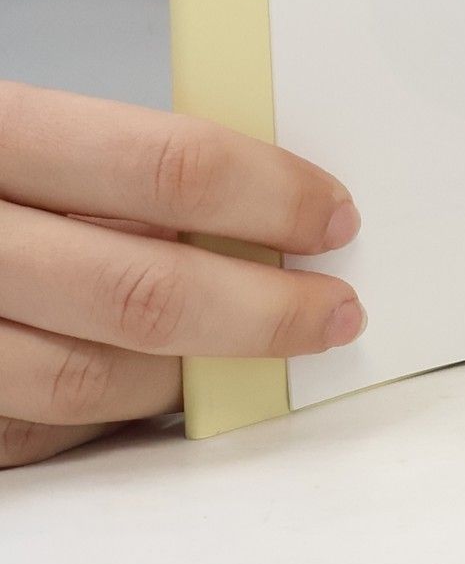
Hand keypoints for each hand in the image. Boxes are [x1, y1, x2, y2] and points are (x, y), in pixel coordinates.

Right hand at [0, 81, 364, 467]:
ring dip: (189, 374)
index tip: (332, 217)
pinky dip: (103, 418)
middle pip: (142, 289)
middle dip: (263, 309)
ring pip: (86, 378)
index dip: (269, 196)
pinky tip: (150, 391)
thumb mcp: (17, 133)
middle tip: (333, 309)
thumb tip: (263, 206)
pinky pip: (29, 430)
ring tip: (251, 356)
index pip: (165, 166)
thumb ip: (115, 168)